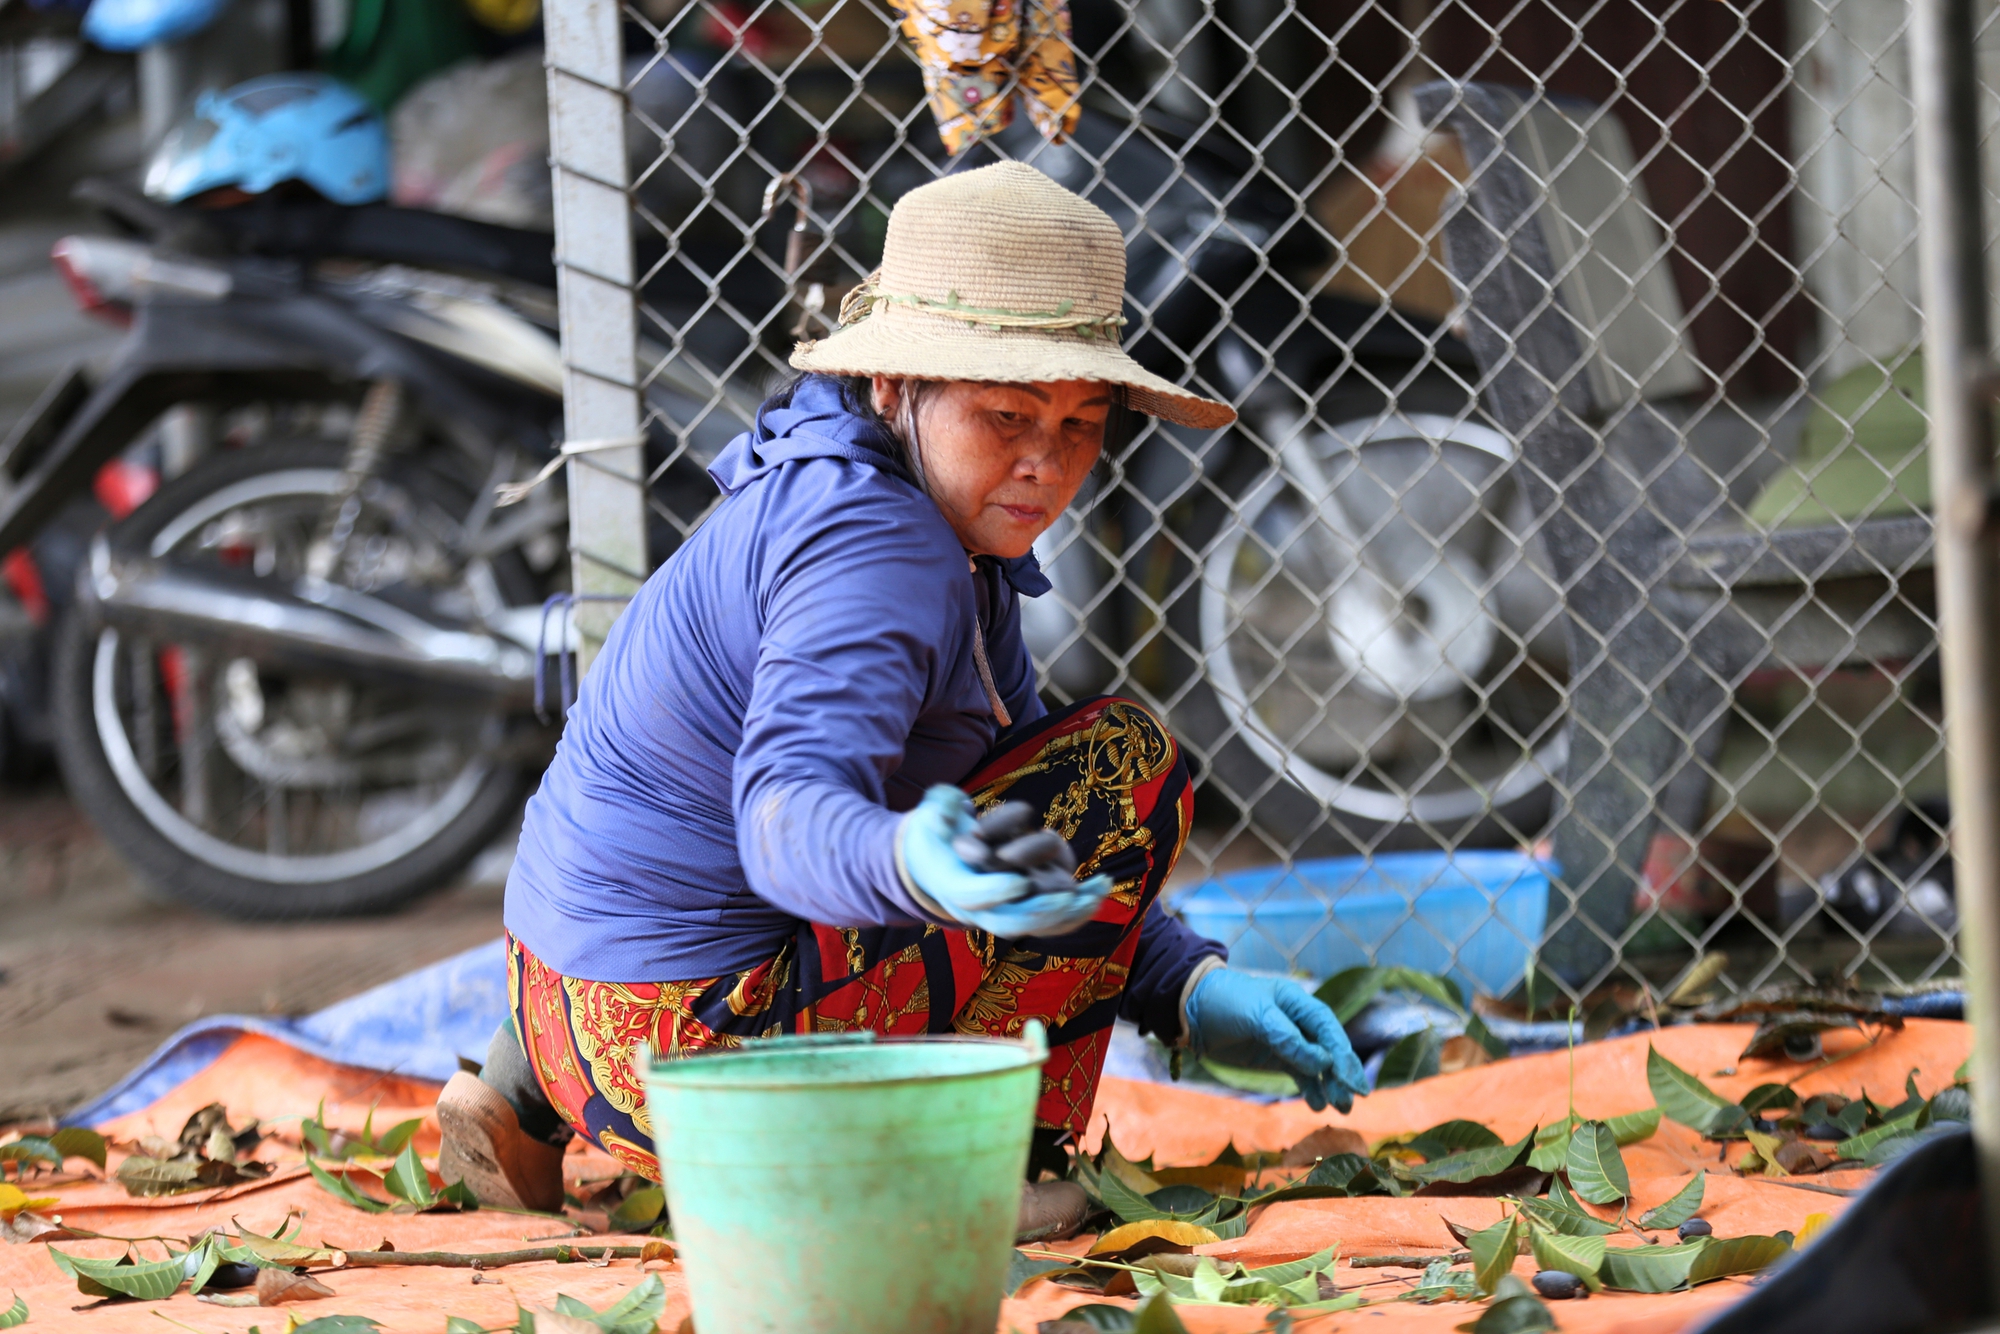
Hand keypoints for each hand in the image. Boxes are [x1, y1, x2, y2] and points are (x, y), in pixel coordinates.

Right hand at [897, 786, 1109, 936]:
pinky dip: (1074, 914)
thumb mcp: (931, 813)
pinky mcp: (1016, 914)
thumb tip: (947, 816)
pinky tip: (1097, 895)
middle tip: (1070, 897)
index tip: (1022, 880)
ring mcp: (996, 915)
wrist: (934, 861)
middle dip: (1040, 912)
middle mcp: (974, 910)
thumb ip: (939, 806)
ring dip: (1067, 915)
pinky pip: (1047, 923)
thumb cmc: (936, 833)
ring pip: (1033, 927)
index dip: (996, 891)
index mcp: (951, 884)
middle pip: (1007, 923)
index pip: (972, 896)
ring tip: (1096, 893)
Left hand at [1185, 968, 1368, 1112]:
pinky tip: (1318, 1105)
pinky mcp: (1276, 1057)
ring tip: (1342, 1108)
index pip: (1328, 1029)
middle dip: (1343, 1073)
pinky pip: (1301, 1075)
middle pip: (1329, 1048)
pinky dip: (1311, 1089)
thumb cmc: (1226, 1002)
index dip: (1342, 1054)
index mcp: (1298, 1002)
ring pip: (1318, 1065)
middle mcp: (1298, 1021)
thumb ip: (1288, 1039)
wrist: (1192, 1010)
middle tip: (1354, 1098)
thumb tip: (1322, 1063)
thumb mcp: (1257, 1016)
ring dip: (1331, 1085)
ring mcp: (1288, 1041)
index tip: (1351, 1080)